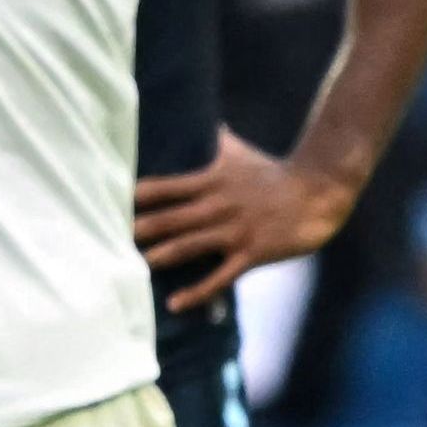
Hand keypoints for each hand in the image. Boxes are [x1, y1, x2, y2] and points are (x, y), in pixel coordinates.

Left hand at [130, 128, 356, 308]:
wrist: (319, 190)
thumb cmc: (276, 173)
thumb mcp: (242, 154)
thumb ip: (220, 142)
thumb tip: (209, 123)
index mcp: (210, 181)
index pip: (164, 188)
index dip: (138, 197)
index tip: (111, 203)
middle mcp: (217, 206)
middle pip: (170, 218)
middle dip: (141, 228)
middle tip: (107, 238)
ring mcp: (234, 231)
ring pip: (189, 245)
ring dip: (161, 255)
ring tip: (134, 266)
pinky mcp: (252, 253)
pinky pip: (219, 276)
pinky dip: (197, 291)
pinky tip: (175, 303)